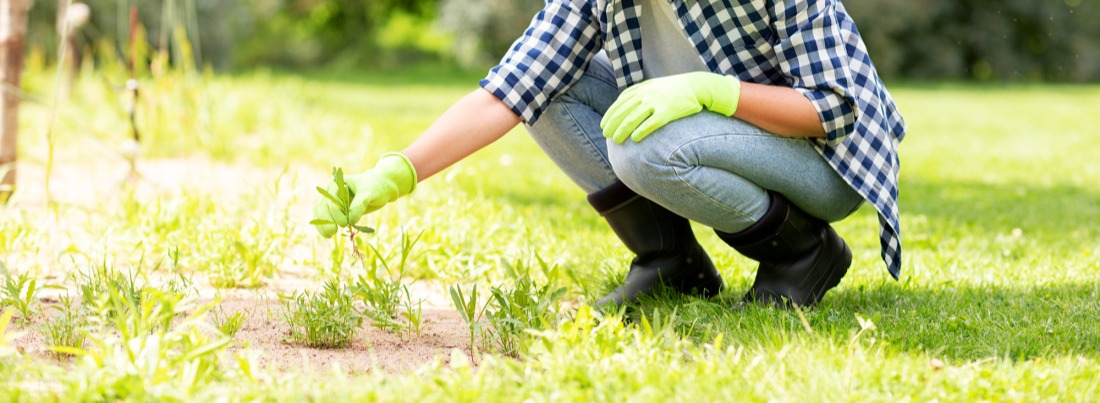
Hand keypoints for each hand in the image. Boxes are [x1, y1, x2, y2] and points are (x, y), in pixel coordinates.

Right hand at [311, 153, 416, 237]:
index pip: (332, 199)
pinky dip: (324, 226)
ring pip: (320, 212)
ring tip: (329, 236)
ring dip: (322, 225)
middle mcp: (330, 190)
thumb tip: (350, 220)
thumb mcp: (369, 195)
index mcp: (337, 182)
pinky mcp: (333, 209)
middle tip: (333, 232)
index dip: (336, 212)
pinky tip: (327, 235)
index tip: (344, 223)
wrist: (379, 190)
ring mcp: (330, 199)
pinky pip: (323, 218)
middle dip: (326, 220)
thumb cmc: (375, 188)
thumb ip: (359, 205)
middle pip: (322, 206)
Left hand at [600, 72, 740, 143]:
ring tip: (616, 140)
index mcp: (642, 88)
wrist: (697, 86)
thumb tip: (622, 102)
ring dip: (622, 130)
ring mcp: (656, 103)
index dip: (610, 115)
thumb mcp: (654, 85)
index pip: (620, 103)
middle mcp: (646, 95)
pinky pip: (650, 124)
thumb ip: (639, 92)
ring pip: (633, 119)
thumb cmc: (675, 88)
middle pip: (623, 112)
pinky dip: (640, 132)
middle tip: (606, 135)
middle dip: (612, 125)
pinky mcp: (667, 112)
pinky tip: (635, 139)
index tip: (603, 125)